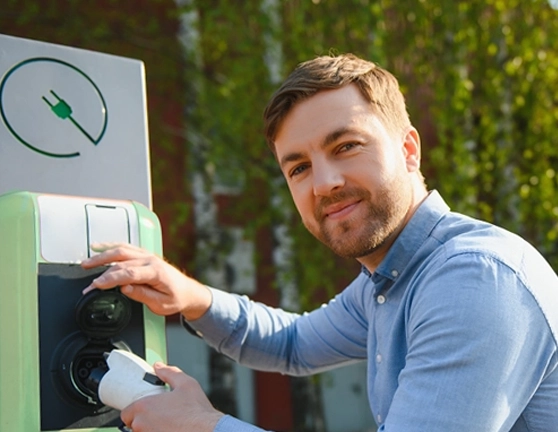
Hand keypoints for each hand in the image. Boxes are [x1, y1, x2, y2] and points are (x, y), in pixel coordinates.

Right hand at [81, 243, 211, 319]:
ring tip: (87, 263)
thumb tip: (124, 288)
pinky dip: (110, 247)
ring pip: (121, 251)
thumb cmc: (177, 298)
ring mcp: (148, 256)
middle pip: (121, 261)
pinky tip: (99, 248)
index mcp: (156, 272)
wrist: (188, 292)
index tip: (97, 285)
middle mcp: (151, 260)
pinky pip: (126, 248)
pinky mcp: (144, 255)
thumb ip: (142, 295)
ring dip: (102, 256)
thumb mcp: (161, 304)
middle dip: (101, 270)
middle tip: (88, 281)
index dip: (110, 279)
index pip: (128, 273)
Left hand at [121, 363, 223, 431]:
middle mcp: (142, 425)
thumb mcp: (186, 383)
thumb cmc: (197, 412)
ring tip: (167, 424)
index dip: (134, 410)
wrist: (207, 431)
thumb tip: (159, 367)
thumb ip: (169, 372)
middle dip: (144, 420)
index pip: (126, 412)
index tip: (145, 410)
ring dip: (150, 428)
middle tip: (159, 416)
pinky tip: (171, 429)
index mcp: (145, 407)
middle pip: (133, 425)